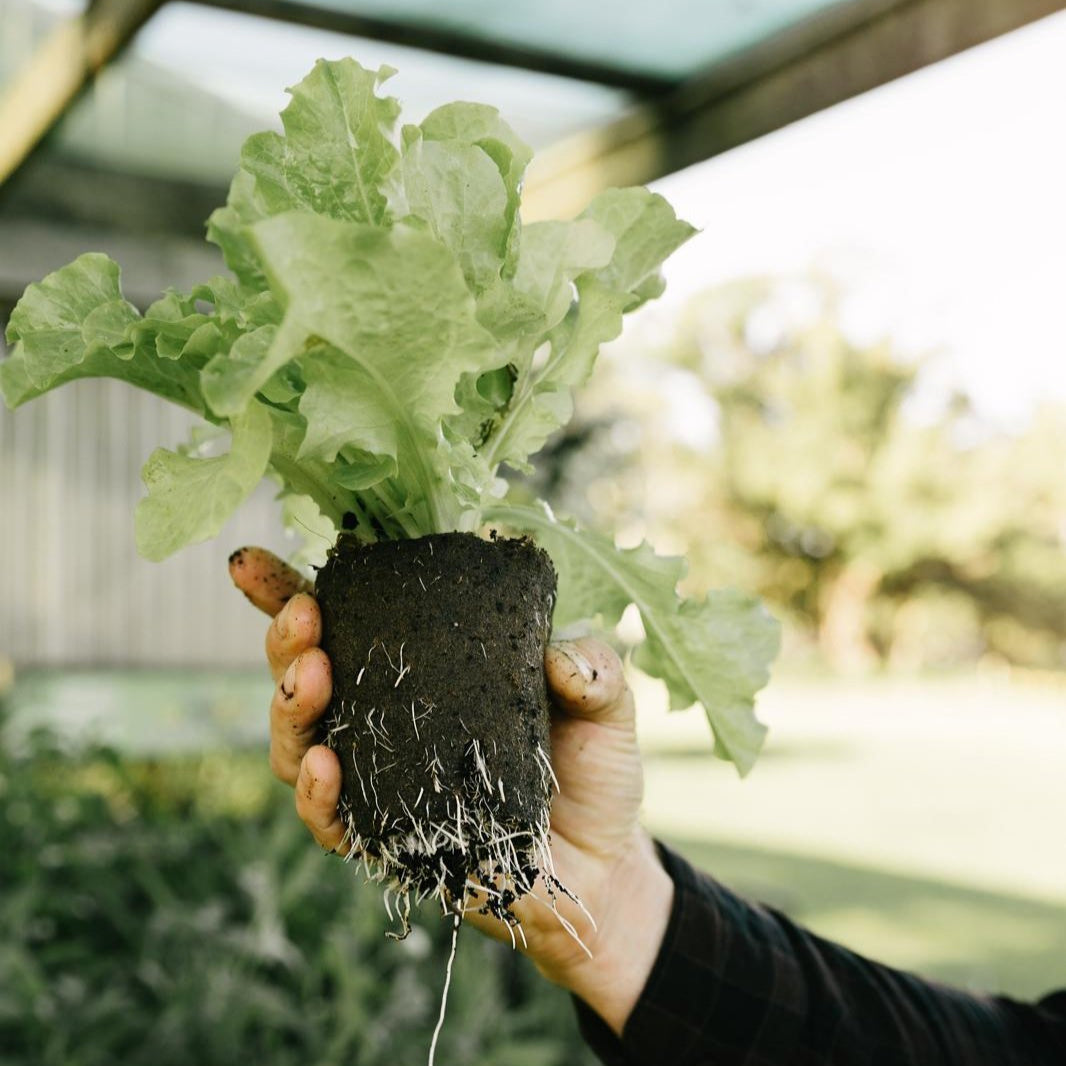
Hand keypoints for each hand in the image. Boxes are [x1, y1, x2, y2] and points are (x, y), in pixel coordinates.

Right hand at [230, 546, 672, 1034]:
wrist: (602, 866)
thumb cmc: (594, 771)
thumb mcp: (607, 704)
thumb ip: (595, 668)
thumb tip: (561, 657)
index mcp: (425, 669)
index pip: (351, 622)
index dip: (290, 593)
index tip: (250, 563)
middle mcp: (386, 718)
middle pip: (305, 672)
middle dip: (287, 640)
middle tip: (306, 620)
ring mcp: (379, 779)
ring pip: (297, 740)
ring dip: (289, 705)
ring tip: (313, 676)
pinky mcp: (385, 838)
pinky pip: (330, 819)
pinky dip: (315, 794)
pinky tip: (325, 764)